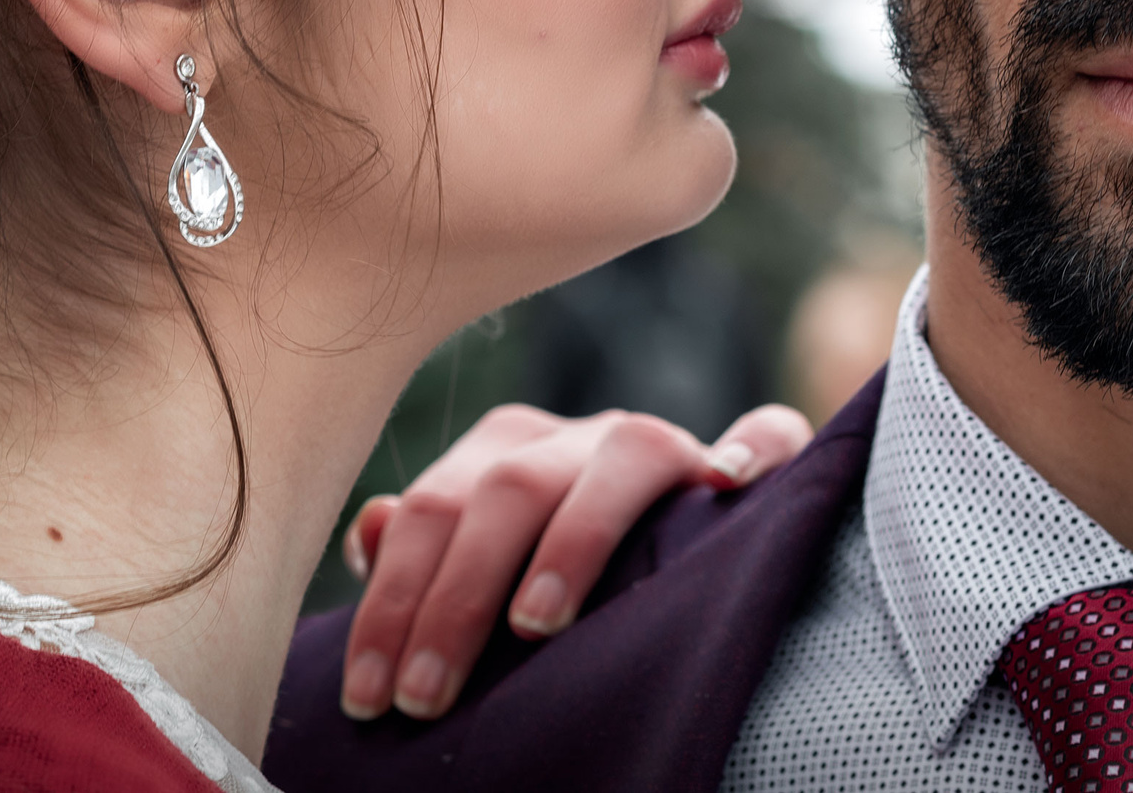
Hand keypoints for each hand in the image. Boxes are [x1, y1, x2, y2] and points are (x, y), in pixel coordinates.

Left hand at [337, 402, 811, 720]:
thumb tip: (369, 529)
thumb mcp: (480, 566)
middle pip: (508, 488)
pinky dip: (752, 448)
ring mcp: (657, 444)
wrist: (673, 548)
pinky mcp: (738, 461)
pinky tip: (728, 480)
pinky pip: (763, 434)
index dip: (393, 600)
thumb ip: (426, 547)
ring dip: (574, 539)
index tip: (369, 696)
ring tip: (534, 625)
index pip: (432, 508)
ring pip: (620, 456)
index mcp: (506, 454)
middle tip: (425, 698)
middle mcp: (576, 439)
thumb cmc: (552, 585)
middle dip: (457, 597)